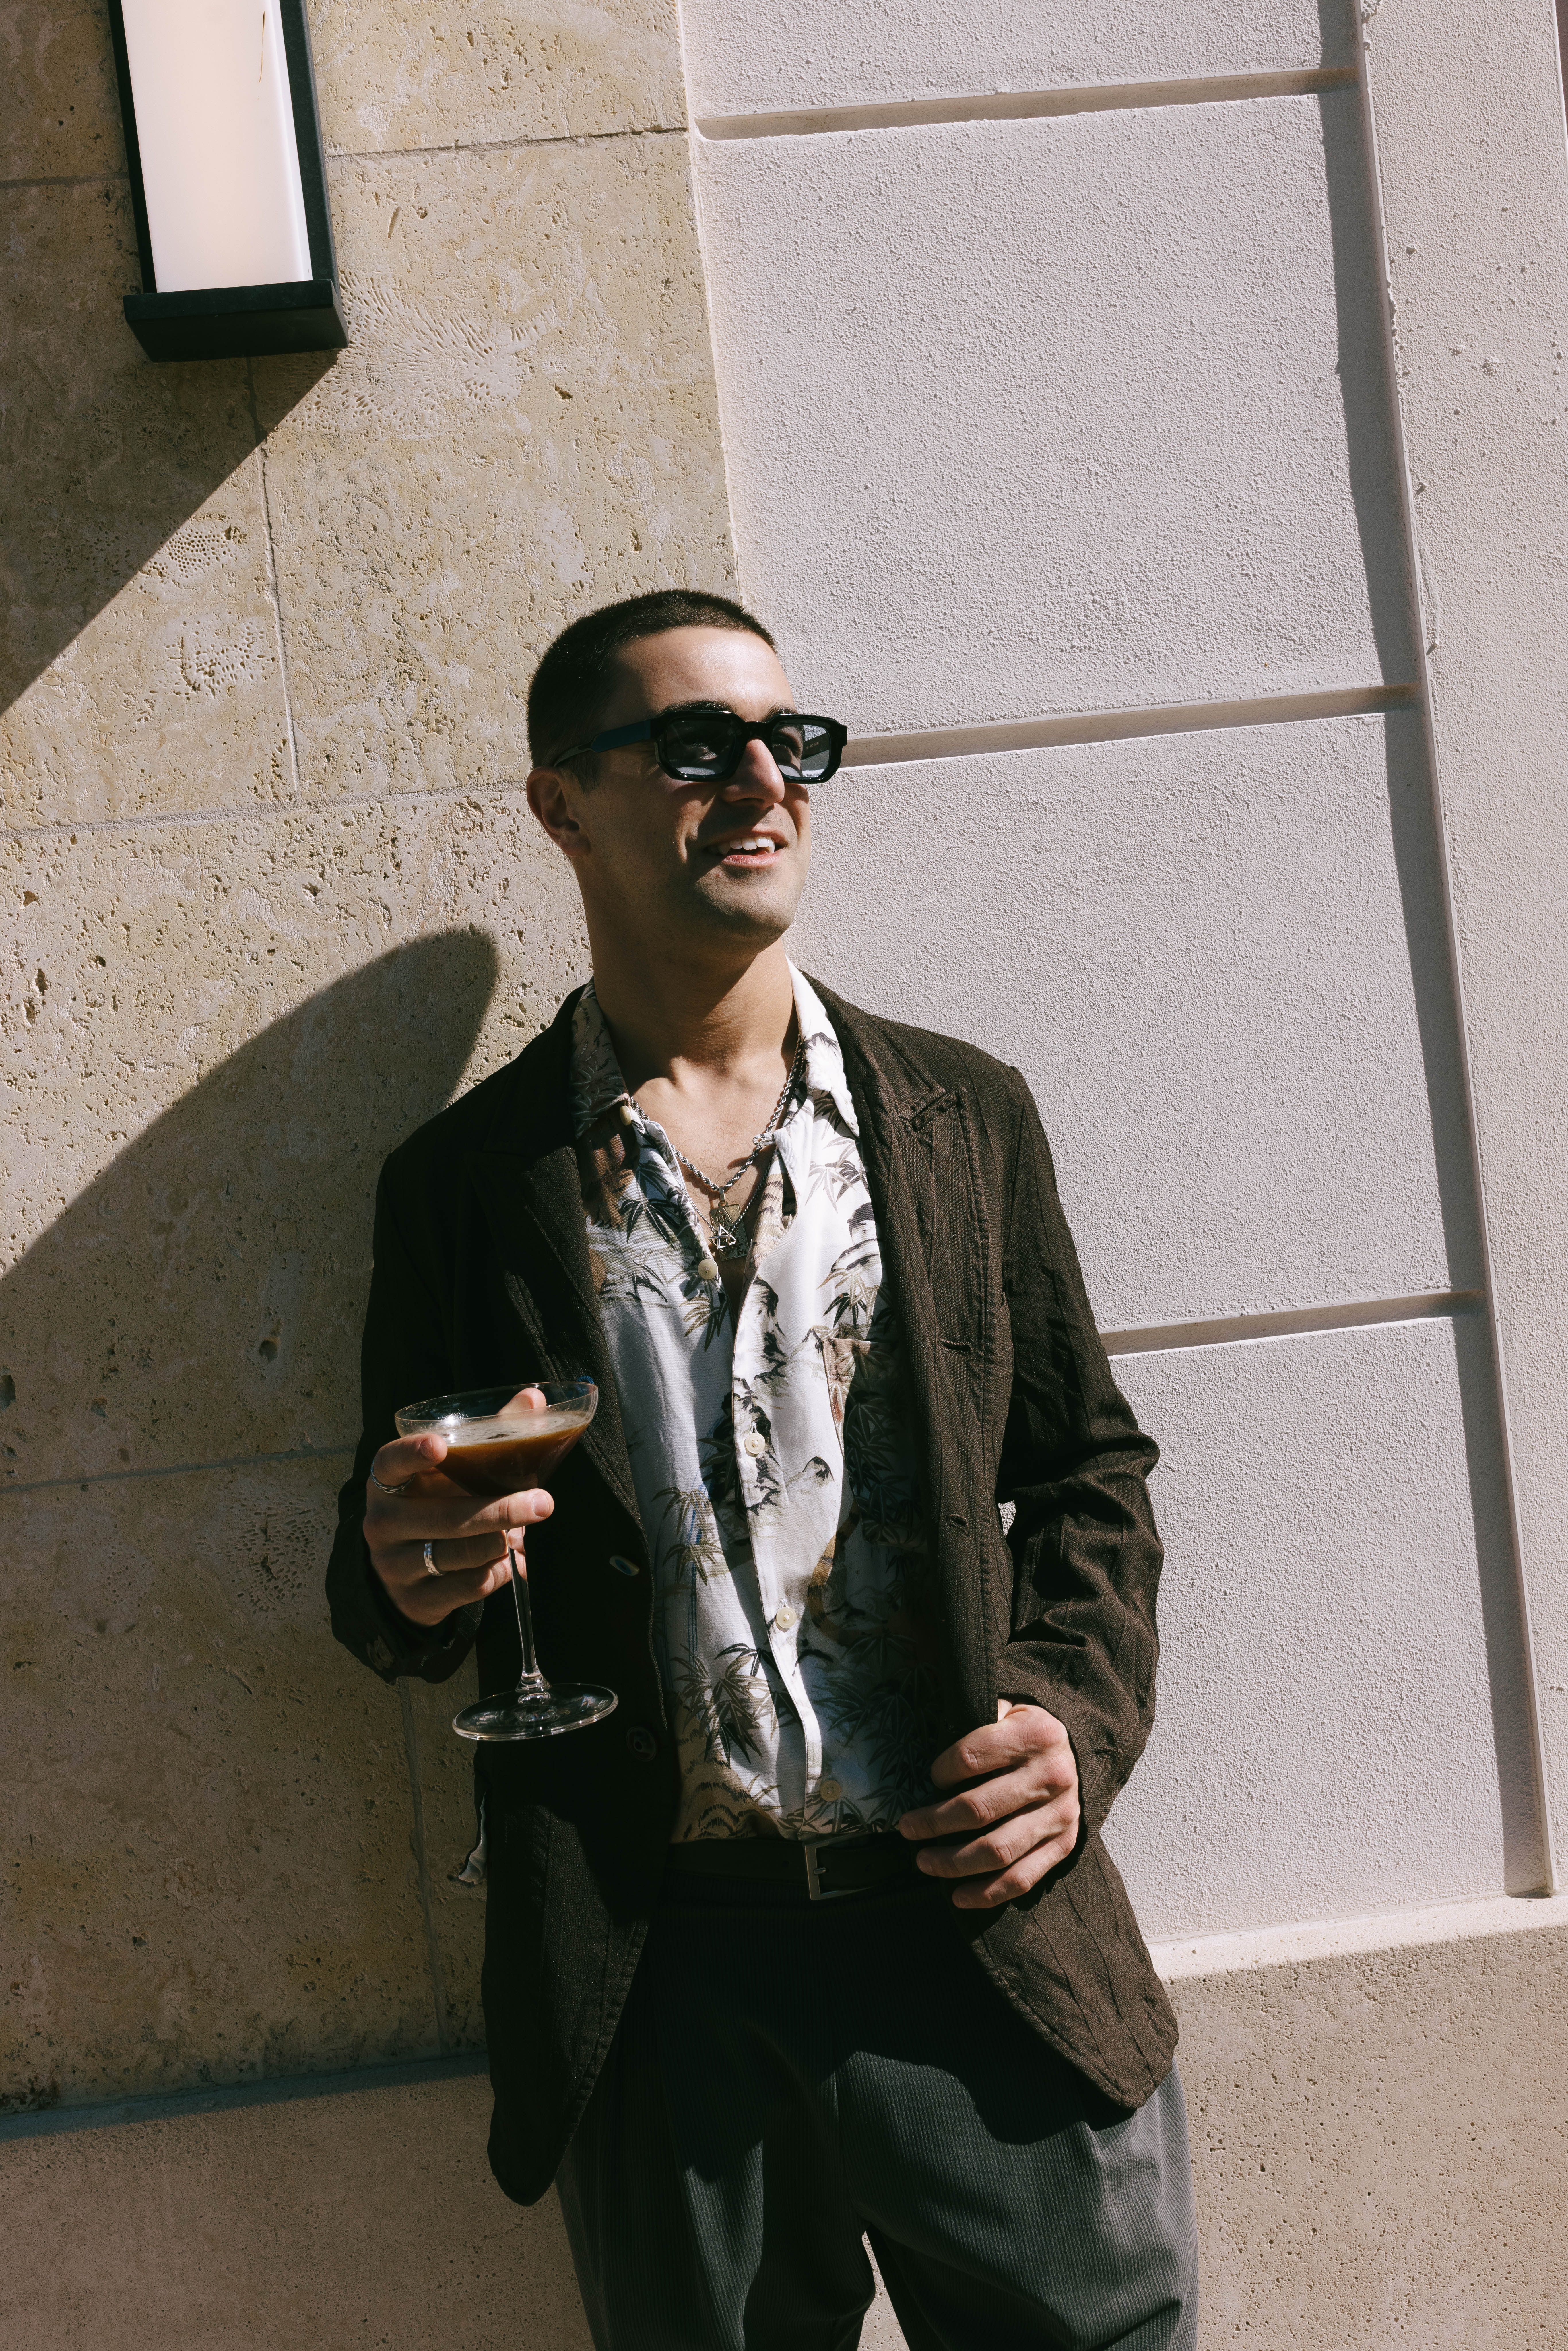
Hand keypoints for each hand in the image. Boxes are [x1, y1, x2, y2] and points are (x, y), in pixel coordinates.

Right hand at [362, 1431, 553, 1628]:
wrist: (408, 1574)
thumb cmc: (438, 1505)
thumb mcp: (454, 1474)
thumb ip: (492, 1434)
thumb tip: (534, 1398)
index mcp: (388, 1483)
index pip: (391, 1463)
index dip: (412, 1453)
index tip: (439, 1445)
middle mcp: (382, 1523)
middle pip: (444, 1517)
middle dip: (499, 1510)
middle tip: (543, 1503)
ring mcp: (393, 1565)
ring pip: (456, 1554)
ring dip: (499, 1543)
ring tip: (519, 1533)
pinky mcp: (412, 1600)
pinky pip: (466, 1587)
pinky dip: (496, 1573)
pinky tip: (506, 1561)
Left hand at [897, 1702, 1080, 1908]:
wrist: (1076, 1752)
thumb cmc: (1026, 1732)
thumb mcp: (1008, 1709)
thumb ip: (975, 1720)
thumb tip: (934, 1750)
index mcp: (1035, 1734)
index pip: (970, 1757)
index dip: (940, 1771)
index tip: (929, 1778)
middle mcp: (1052, 1776)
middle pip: (979, 1809)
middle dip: (934, 1823)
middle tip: (907, 1828)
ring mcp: (1061, 1815)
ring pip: (997, 1850)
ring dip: (953, 1862)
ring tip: (924, 1861)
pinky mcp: (1064, 1844)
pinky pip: (1022, 1878)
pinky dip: (987, 1893)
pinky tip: (958, 1896)